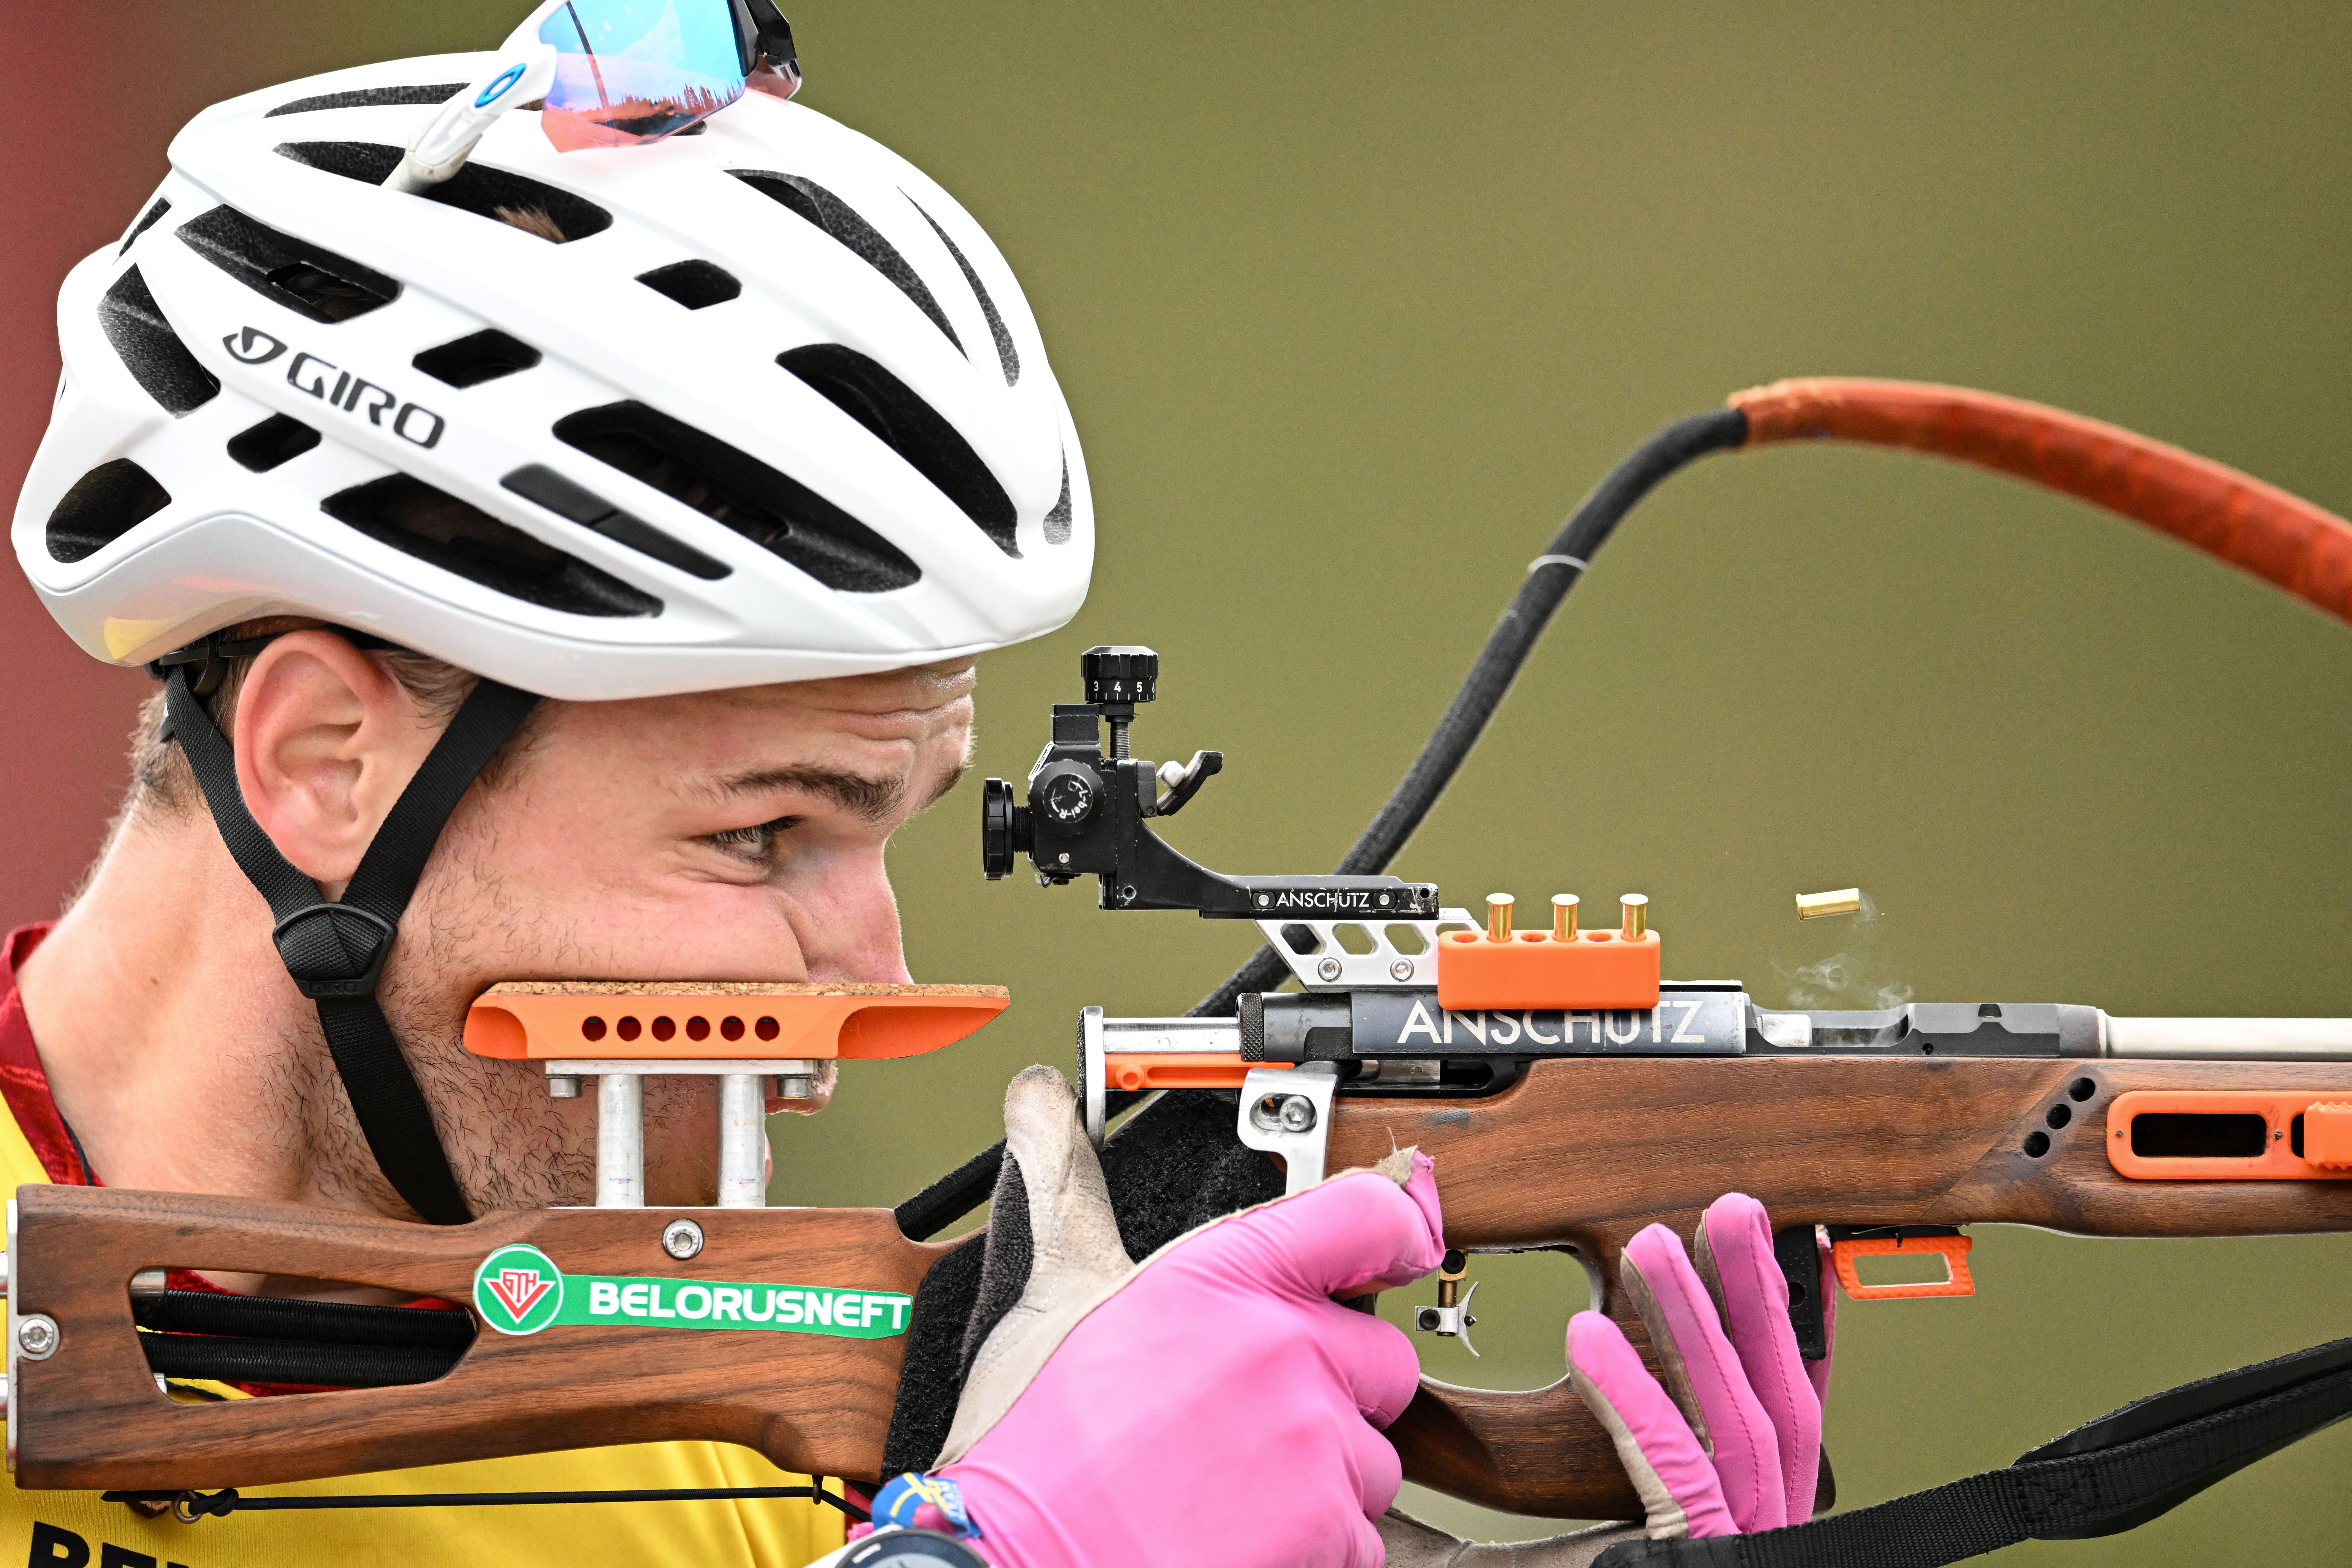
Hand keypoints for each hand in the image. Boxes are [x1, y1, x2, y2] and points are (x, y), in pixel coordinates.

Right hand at [908, 1066, 1447, 1567]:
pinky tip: (1240, 1532)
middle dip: (1336, 1387)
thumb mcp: (1052, 1295)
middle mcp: (1283, 1349)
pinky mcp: (1328, 1534)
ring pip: (1374, 1455)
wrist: (1021, 1562)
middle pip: (1383, 1355)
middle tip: (1252, 1414)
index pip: (1361, 1214)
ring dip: (1324, 1474)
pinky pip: (1361, 1536)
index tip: (1398, 1243)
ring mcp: (1312, 1445)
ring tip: (1232, 1483)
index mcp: (1223, 1276)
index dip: (1392, 1226)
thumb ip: (1070, 1189)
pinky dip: (1317, 1542)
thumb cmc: (1036, 1445)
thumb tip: (1036, 1096)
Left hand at [1379, 1195, 1834, 1565]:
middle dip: (1754, 1295)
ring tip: (1651, 1247)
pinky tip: (1590, 1339)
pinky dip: (1634, 1401)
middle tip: (1729, 1209)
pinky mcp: (1712, 1563)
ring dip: (1691, 1326)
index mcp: (1766, 1529)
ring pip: (1733, 1419)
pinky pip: (1675, 1475)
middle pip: (1770, 1394)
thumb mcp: (1641, 1553)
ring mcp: (1754, 1552)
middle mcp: (1775, 1535)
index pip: (1793, 1407)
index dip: (1805, 1326)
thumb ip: (1642, 1498)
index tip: (1798, 1251)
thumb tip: (1588, 1407)